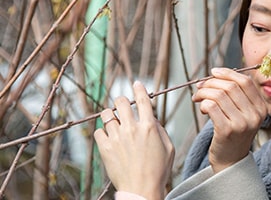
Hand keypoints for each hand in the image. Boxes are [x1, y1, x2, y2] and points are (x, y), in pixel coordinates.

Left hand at [94, 81, 174, 199]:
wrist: (141, 189)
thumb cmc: (158, 171)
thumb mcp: (169, 148)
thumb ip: (161, 130)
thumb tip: (152, 118)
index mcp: (149, 127)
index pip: (143, 99)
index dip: (139, 89)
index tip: (136, 84)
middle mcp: (132, 129)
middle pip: (121, 102)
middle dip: (121, 101)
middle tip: (122, 105)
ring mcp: (117, 138)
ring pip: (107, 114)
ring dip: (110, 115)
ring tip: (113, 120)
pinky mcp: (105, 148)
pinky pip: (98, 131)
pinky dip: (102, 132)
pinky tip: (108, 137)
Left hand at [193, 68, 266, 172]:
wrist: (231, 161)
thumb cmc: (233, 133)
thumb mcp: (243, 113)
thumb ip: (236, 94)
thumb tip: (216, 73)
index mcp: (261, 108)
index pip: (245, 81)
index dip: (227, 73)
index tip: (213, 72)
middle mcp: (254, 115)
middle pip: (230, 86)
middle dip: (211, 83)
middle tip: (200, 87)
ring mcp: (242, 124)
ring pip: (218, 95)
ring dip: (203, 93)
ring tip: (198, 98)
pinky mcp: (227, 131)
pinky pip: (211, 106)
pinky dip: (203, 104)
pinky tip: (202, 109)